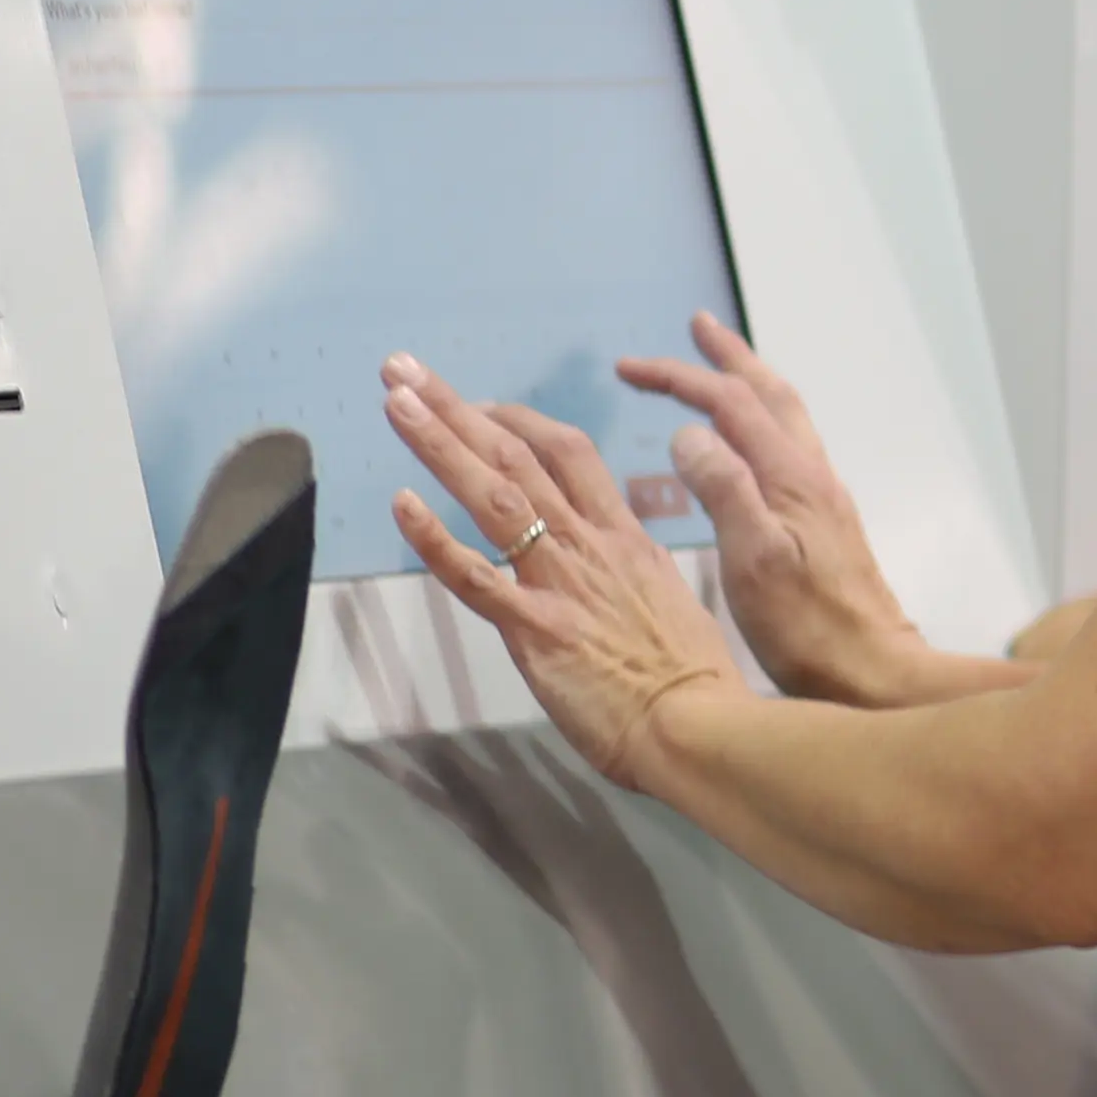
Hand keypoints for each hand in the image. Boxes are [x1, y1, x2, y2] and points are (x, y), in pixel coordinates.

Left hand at [385, 359, 744, 796]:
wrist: (699, 726)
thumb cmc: (692, 680)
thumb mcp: (669, 606)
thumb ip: (633, 580)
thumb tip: (614, 579)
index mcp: (625, 538)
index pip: (570, 454)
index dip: (518, 422)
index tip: (479, 405)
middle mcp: (590, 545)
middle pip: (518, 457)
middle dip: (458, 408)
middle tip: (405, 369)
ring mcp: (561, 582)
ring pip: (495, 496)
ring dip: (441, 444)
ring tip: (397, 402)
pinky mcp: (536, 629)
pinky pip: (476, 577)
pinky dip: (435, 538)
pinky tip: (399, 504)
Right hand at [616, 312, 934, 705]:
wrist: (872, 669)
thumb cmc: (807, 626)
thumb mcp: (755, 559)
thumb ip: (725, 490)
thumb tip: (689, 431)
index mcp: (791, 477)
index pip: (731, 404)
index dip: (679, 378)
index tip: (627, 368)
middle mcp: (811, 475)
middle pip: (768, 394)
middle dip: (727, 358)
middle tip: (694, 328)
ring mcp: (821, 497)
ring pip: (783, 418)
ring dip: (747, 384)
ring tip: (718, 369)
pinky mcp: (823, 522)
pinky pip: (785, 448)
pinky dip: (757, 425)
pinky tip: (744, 446)